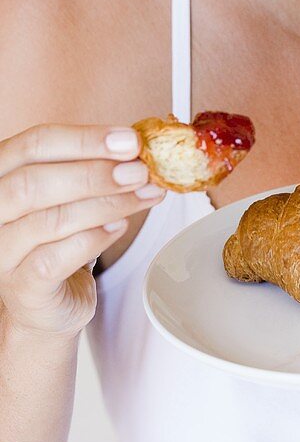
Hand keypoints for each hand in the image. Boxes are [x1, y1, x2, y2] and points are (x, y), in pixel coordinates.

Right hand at [0, 124, 164, 339]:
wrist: (49, 302)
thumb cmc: (61, 239)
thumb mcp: (73, 194)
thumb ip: (94, 167)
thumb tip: (139, 148)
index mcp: (2, 174)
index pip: (35, 144)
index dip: (85, 139)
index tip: (130, 142)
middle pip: (35, 181)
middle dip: (96, 173)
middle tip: (140, 172)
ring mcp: (2, 251)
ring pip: (50, 220)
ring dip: (107, 204)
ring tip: (143, 196)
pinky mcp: (21, 287)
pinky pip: (54, 259)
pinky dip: (94, 239)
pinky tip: (120, 227)